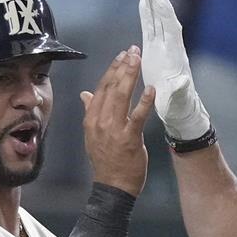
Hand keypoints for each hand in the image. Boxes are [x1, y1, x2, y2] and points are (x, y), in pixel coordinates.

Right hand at [79, 46, 153, 195]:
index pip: (101, 89)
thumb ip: (90, 112)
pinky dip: (144, 102)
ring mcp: (113, 130)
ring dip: (130, 76)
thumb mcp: (93, 135)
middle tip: (133, 51)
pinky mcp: (129, 139)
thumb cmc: (106, 160)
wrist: (112, 186)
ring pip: (121, 97)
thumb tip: (85, 94)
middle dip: (122, 67)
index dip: (112, 70)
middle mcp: (100, 122)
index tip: (121, 56)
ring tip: (138, 60)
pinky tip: (151, 89)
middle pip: (111, 88)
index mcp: (91, 119)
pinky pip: (137, 116)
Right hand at [138, 0, 210, 142]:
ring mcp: (162, 48)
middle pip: (165, 19)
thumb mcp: (179, 98)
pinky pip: (149, 30)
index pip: (170, 29)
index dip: (165, 13)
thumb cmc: (179, 105)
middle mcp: (170, 48)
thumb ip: (180, 90)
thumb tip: (183, 82)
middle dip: (160, 1)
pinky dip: (146, 16)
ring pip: (157, 21)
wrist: (178, 109)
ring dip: (153, 4)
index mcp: (175, 55)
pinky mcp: (154, 52)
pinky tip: (143, 5)